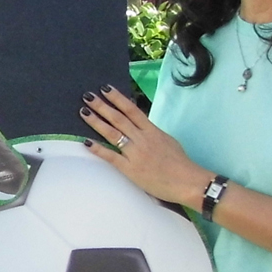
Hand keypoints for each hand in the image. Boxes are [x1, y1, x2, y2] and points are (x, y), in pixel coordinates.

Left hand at [80, 84, 205, 204]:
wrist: (188, 182)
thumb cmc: (180, 163)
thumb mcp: (167, 140)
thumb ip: (151, 132)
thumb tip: (139, 124)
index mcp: (152, 131)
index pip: (132, 110)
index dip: (118, 98)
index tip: (105, 89)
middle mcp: (142, 139)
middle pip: (119, 118)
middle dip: (102, 106)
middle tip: (88, 96)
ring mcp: (135, 153)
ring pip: (113, 134)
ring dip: (96, 122)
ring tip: (83, 112)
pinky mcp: (130, 169)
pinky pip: (111, 156)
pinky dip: (98, 148)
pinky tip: (86, 142)